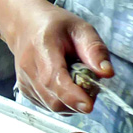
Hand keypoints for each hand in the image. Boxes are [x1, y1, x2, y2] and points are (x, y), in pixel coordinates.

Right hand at [5, 0, 111, 114]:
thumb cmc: (55, 27)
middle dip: (79, 100)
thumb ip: (95, 50)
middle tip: (91, 86)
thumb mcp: (81, 29)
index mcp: (42, 47)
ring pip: (53, 106)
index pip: (53, 79)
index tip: (88, 106)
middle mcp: (29, 68)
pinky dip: (63, 101)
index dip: (71, 96)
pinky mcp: (25, 92)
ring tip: (77, 80)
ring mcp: (24, 82)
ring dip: (72, 102)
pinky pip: (49, 106)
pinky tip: (65, 84)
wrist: (25, 27)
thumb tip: (107, 73)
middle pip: (54, 99)